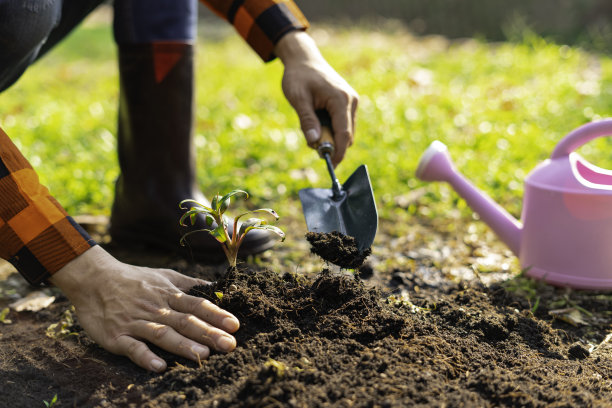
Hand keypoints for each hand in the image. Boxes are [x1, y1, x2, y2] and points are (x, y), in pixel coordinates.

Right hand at [49, 245, 238, 371]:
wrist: (93, 278)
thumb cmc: (134, 279)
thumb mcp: (163, 275)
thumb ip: (188, 284)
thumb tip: (215, 287)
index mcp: (168, 295)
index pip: (197, 305)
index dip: (216, 315)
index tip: (235, 325)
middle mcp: (155, 308)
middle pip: (185, 321)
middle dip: (208, 333)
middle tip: (229, 345)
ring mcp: (136, 322)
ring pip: (162, 334)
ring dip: (183, 345)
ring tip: (203, 355)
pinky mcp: (116, 336)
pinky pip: (132, 347)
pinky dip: (145, 356)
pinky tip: (159, 367)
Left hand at [275, 31, 358, 166]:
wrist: (304, 59)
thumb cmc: (299, 77)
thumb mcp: (298, 99)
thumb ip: (307, 121)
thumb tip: (314, 143)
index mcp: (341, 100)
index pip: (344, 134)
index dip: (338, 152)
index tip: (331, 165)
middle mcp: (351, 101)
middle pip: (347, 136)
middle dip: (332, 145)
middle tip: (311, 143)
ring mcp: (352, 102)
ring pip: (346, 131)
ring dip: (331, 137)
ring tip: (311, 128)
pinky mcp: (348, 103)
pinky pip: (343, 124)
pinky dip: (332, 130)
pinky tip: (317, 123)